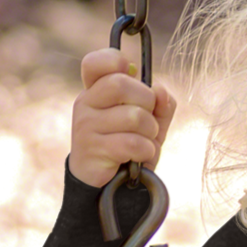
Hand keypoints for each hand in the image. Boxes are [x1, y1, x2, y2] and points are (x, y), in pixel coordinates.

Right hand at [68, 48, 176, 187]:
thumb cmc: (129, 146)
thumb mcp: (151, 122)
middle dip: (147, 103)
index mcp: (96, 90)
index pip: (96, 62)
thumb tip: (161, 91)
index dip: (116, 61)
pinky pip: (132, 143)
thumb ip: (160, 104)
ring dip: (150, 132)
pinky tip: (139, 156)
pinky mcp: (91, 149)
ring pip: (133, 116)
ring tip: (144, 142)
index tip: (132, 74)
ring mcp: (85, 125)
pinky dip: (145, 151)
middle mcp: (86, 103)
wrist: (111, 185)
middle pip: (121, 84)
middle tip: (148, 120)